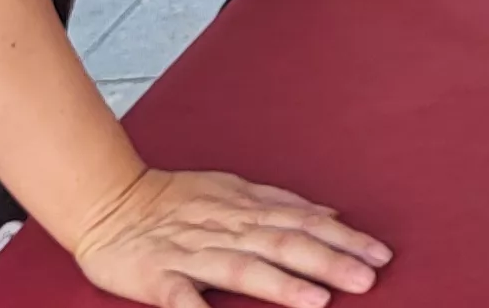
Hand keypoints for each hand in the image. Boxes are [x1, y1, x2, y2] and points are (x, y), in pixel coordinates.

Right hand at [64, 167, 389, 307]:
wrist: (108, 201)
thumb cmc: (175, 201)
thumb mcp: (233, 191)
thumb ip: (280, 205)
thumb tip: (331, 214)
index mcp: (243, 209)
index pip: (302, 222)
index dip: (343, 240)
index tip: (380, 255)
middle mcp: (224, 229)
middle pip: (282, 244)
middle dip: (327, 262)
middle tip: (366, 279)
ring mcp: (191, 254)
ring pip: (242, 267)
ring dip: (280, 284)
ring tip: (317, 301)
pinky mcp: (158, 277)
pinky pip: (181, 298)